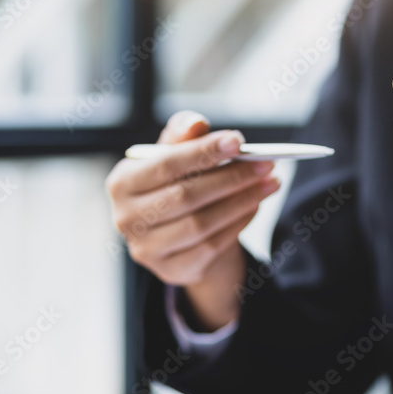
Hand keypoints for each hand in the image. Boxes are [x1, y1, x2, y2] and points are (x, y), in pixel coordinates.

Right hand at [105, 110, 280, 329]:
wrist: (179, 236)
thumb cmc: (176, 187)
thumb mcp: (174, 158)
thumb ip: (183, 137)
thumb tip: (195, 122)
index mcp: (122, 182)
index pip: (166, 164)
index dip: (203, 152)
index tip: (238, 141)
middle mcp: (126, 218)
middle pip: (186, 195)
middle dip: (231, 178)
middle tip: (266, 164)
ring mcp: (146, 249)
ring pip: (202, 223)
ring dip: (242, 201)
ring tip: (270, 184)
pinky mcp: (170, 271)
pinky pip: (211, 246)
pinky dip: (237, 225)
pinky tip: (254, 207)